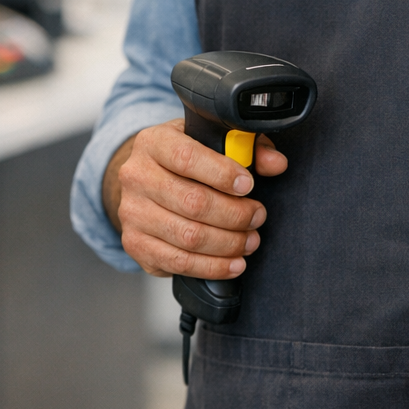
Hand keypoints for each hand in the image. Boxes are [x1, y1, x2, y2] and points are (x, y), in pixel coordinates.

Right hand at [102, 118, 287, 278]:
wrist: (143, 181)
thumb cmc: (181, 159)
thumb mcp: (208, 141)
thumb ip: (245, 147)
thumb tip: (275, 163)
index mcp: (154, 142)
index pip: (187, 158)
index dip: (222, 174)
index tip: (248, 185)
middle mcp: (137, 176)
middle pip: (193, 202)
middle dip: (235, 214)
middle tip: (257, 216)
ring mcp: (132, 213)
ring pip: (189, 237)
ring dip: (229, 243)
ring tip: (250, 240)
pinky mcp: (135, 245)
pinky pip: (179, 263)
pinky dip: (213, 267)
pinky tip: (234, 263)